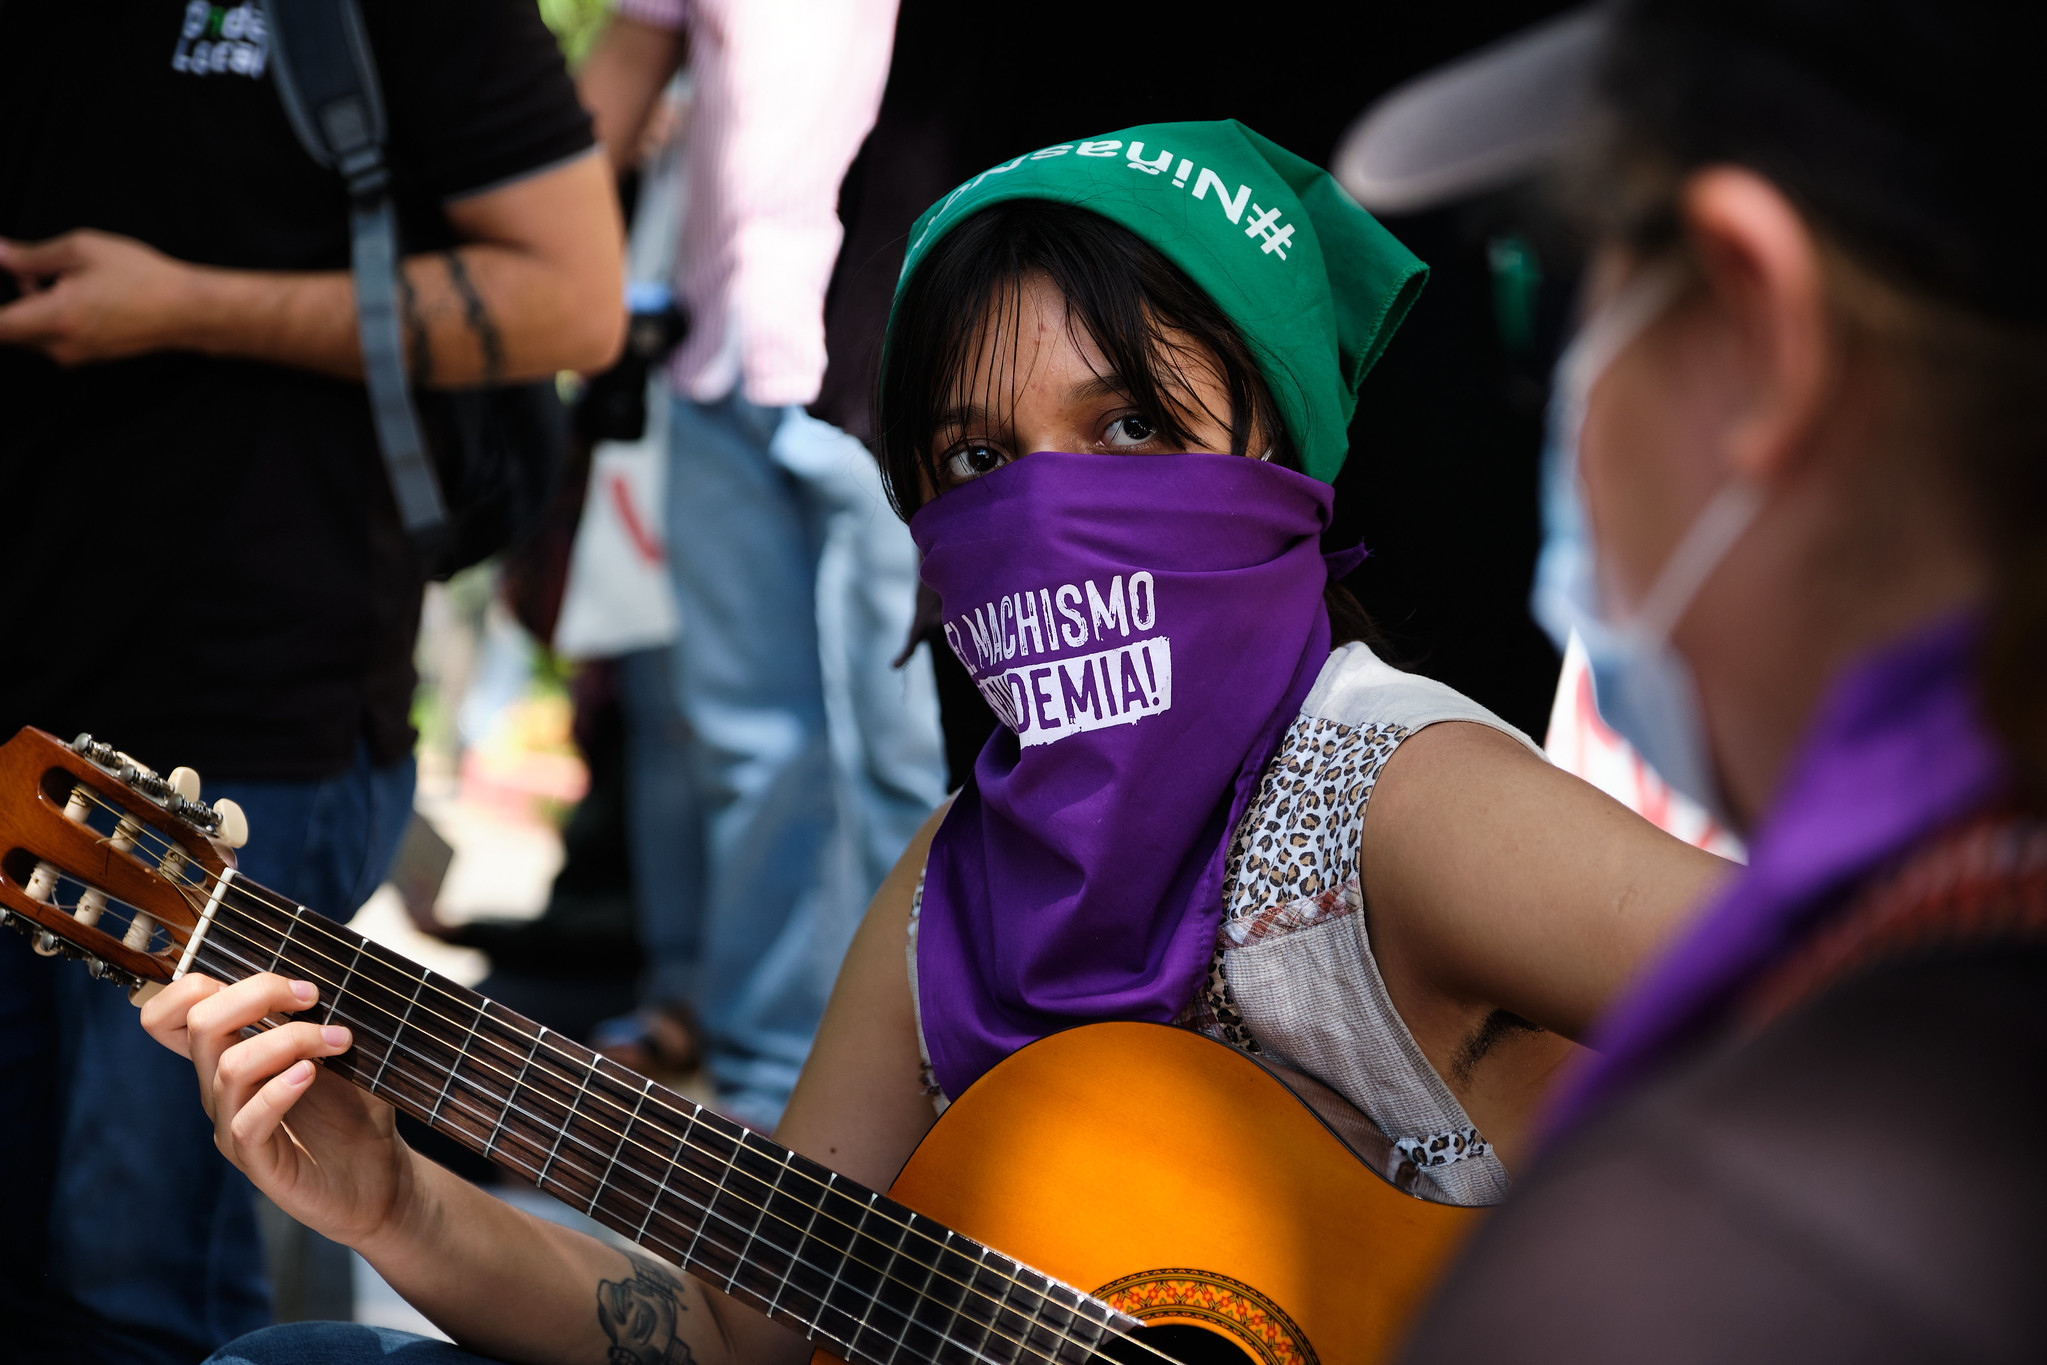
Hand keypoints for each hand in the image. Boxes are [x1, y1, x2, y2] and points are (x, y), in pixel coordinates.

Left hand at [0, 230, 207, 364]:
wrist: (186, 311)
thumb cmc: (140, 276)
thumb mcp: (82, 248)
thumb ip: (30, 255)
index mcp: (54, 317)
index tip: (4, 281)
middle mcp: (59, 345)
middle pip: (9, 330)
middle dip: (12, 300)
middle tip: (29, 270)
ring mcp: (74, 356)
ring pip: (29, 334)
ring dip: (30, 308)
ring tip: (61, 280)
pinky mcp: (87, 357)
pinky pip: (51, 339)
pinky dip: (50, 318)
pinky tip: (76, 295)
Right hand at [142, 972, 416, 1250]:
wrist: (380, 1176)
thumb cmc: (356, 1109)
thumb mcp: (339, 1050)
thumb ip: (321, 1012)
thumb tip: (332, 964)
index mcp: (229, 1054)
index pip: (167, 1015)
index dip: (197, 983)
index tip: (270, 978)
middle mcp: (220, 1088)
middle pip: (200, 1023)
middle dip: (257, 993)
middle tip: (312, 996)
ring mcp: (233, 1125)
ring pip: (228, 1067)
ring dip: (289, 1039)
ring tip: (337, 1041)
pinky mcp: (257, 1160)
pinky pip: (246, 1121)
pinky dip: (279, 1090)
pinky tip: (311, 1075)